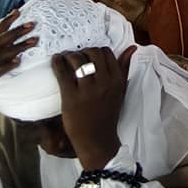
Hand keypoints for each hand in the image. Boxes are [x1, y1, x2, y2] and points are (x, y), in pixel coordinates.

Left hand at [52, 46, 135, 169]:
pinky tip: (56, 61)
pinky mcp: (71, 96)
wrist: (97, 139)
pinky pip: (63, 72)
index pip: (106, 52)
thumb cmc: (108, 114)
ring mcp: (87, 89)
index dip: (95, 51)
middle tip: (76, 57)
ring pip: (78, 59)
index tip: (88, 55)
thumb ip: (124, 68)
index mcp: (117, 79)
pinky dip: (58, 63)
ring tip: (65, 59)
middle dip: (82, 51)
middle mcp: (104, 82)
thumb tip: (131, 48)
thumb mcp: (120, 90)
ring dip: (69, 55)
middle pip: (92, 52)